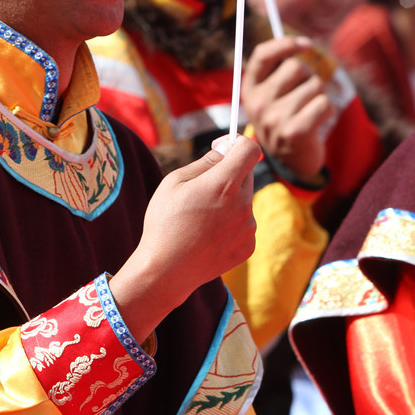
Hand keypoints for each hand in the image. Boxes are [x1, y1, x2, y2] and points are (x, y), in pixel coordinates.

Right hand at [109, 134, 260, 341]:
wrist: (167, 271)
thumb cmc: (165, 223)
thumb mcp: (175, 182)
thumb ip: (205, 162)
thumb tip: (225, 150)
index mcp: (224, 184)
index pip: (250, 149)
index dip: (237, 142)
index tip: (223, 146)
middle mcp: (243, 204)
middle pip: (245, 174)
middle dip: (229, 173)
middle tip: (203, 187)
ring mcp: (248, 227)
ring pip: (244, 200)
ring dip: (230, 200)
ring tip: (201, 217)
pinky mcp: (249, 246)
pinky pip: (244, 223)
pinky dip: (231, 222)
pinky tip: (208, 234)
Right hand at [241, 36, 334, 180]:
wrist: (291, 161)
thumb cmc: (286, 119)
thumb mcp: (272, 96)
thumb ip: (279, 71)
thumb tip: (304, 44)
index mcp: (250, 90)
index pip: (262, 54)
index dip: (285, 44)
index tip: (305, 45)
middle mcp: (258, 104)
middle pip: (296, 66)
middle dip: (309, 77)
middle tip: (305, 95)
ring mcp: (274, 119)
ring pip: (314, 85)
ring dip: (319, 96)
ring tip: (310, 112)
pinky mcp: (295, 132)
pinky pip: (324, 103)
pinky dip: (327, 110)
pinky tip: (317, 121)